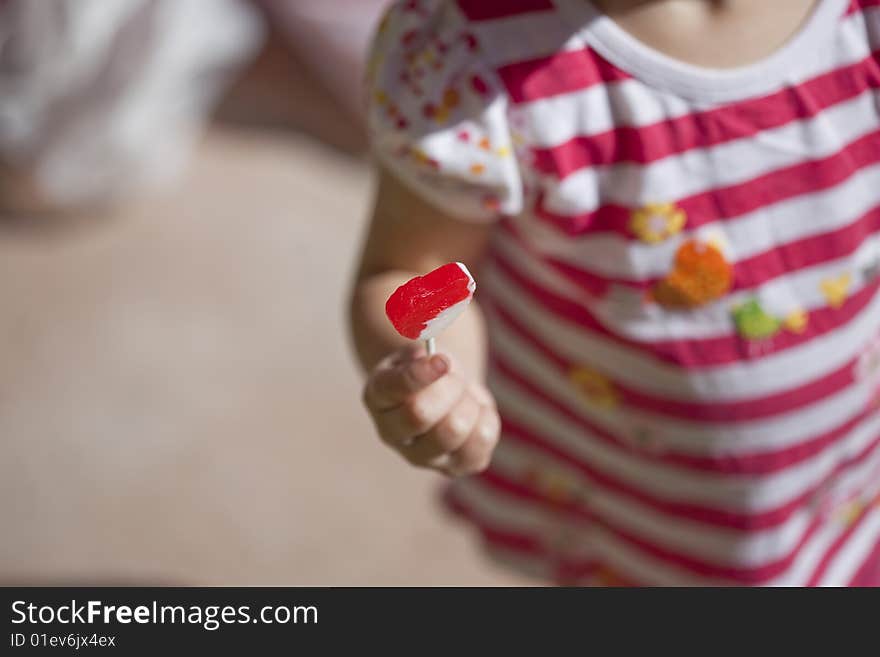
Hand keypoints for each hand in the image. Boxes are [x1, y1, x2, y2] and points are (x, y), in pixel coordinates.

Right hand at [362, 345, 500, 476]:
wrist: (446, 390)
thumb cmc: (430, 365)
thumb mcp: (423, 345)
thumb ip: (426, 342)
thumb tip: (440, 361)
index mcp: (378, 396)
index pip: (392, 388)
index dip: (421, 373)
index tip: (443, 360)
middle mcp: (392, 433)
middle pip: (419, 414)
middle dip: (448, 387)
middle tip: (455, 376)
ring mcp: (422, 456)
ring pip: (453, 431)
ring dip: (467, 404)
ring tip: (464, 395)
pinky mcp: (456, 467)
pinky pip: (481, 443)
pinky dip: (486, 418)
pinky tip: (475, 412)